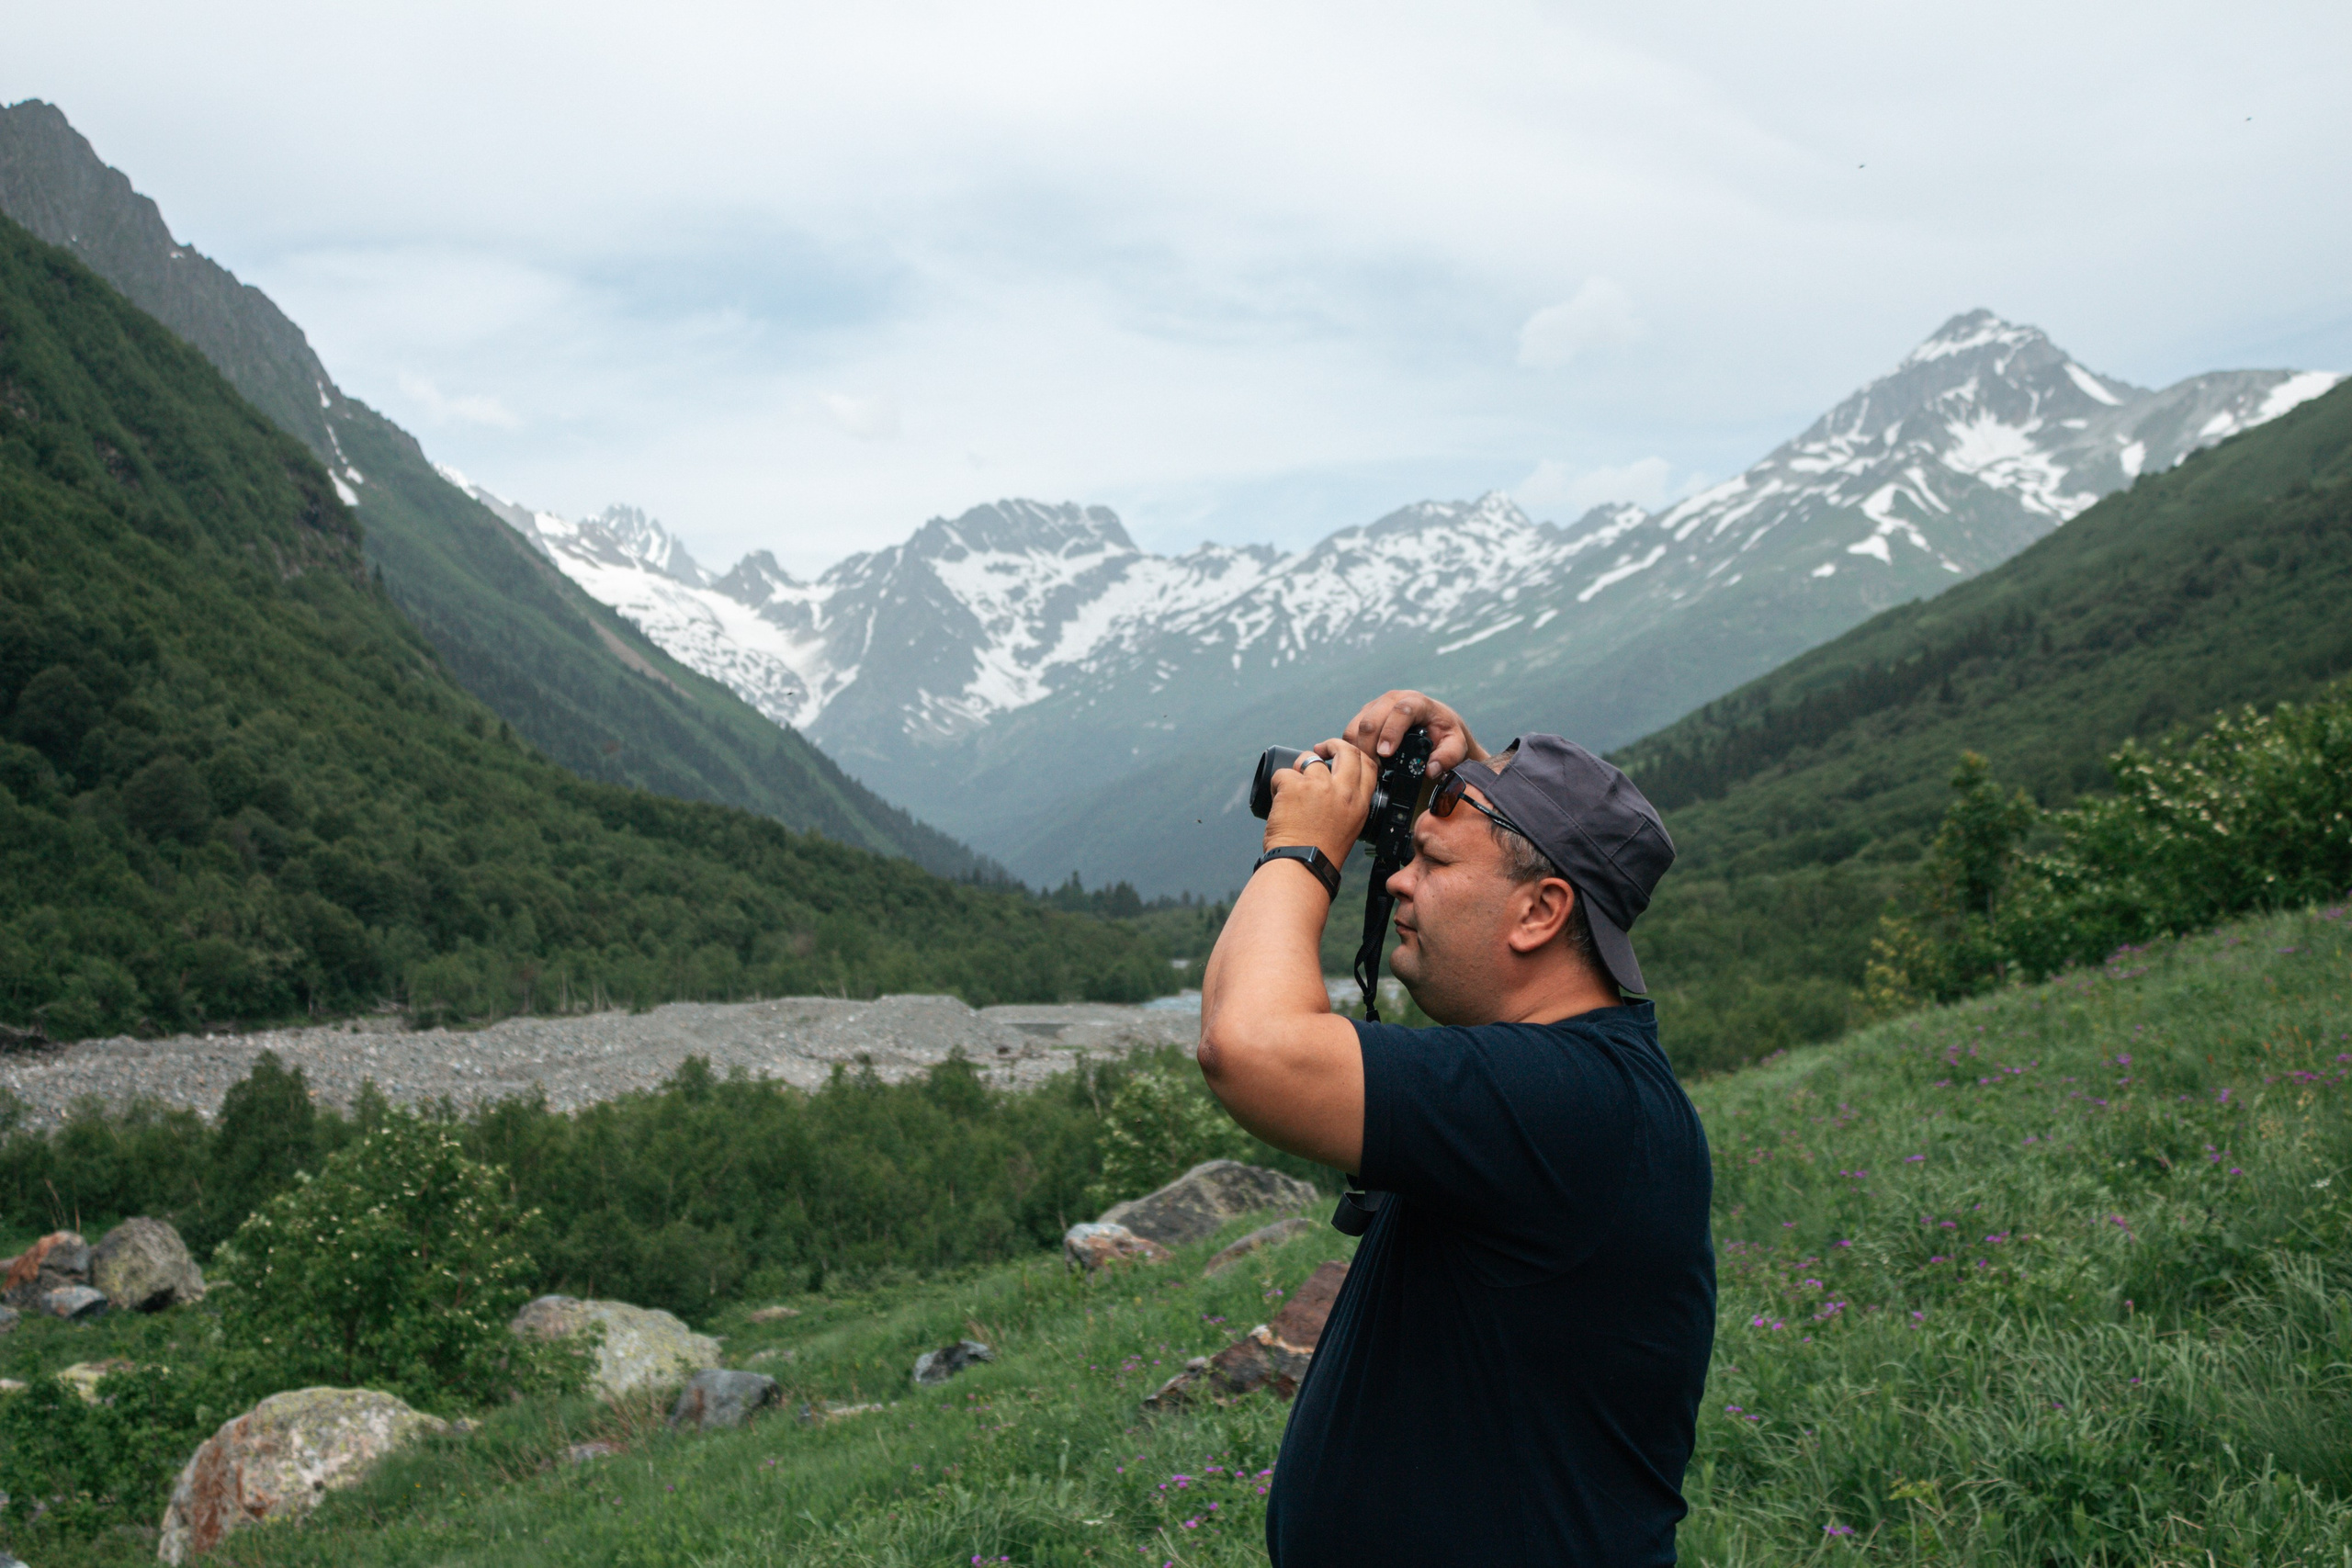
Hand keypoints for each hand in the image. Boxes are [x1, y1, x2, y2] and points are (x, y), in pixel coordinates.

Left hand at [1263, 740, 1375, 864]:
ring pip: (1309, 758)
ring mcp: (1319, 787)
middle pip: (1347, 751)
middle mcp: (1344, 792)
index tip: (1343, 754)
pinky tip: (1277, 799)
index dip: (1356, 754)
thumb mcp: (1349, 828)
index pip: (1369, 766)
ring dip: (1298, 767)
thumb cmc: (1320, 854)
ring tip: (1292, 786)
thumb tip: (1333, 784)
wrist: (1302, 866)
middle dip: (1333, 744)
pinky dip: (1277, 784)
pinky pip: (1283, 773)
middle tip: (1321, 749)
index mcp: (1359, 804)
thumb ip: (1347, 805)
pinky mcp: (1294, 787)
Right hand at [1331, 690, 1485, 777]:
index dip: (1391, 732)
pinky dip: (1353, 749)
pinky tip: (1364, 763)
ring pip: (1356, 726)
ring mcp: (1376, 706)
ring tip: (1372, 769)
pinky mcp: (1364, 715)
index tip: (1386, 754)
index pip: (1401, 711)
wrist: (1433, 724)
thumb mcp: (1455, 745)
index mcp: (1417, 702)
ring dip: (1359, 750)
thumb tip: (1430, 769)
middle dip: (1370, 747)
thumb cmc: (1444, 734)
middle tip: (1377, 770)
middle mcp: (1393, 699)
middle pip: (1371, 720)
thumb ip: (1448, 757)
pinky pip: (1350, 732)